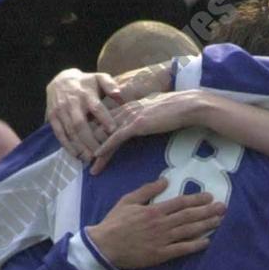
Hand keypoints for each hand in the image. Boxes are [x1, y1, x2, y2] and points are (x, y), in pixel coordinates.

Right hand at [46, 68, 121, 159]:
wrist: (60, 80)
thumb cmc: (86, 83)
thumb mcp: (98, 78)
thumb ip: (109, 84)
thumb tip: (119, 93)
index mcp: (86, 94)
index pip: (96, 107)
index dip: (104, 119)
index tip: (113, 130)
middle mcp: (72, 103)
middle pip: (80, 124)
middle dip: (90, 140)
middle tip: (99, 153)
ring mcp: (60, 111)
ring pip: (70, 131)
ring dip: (79, 147)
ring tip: (90, 159)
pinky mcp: (53, 117)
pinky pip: (59, 134)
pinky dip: (67, 146)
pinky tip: (76, 155)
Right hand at [86, 179, 225, 268]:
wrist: (104, 246)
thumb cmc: (115, 222)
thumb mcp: (128, 200)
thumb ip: (147, 190)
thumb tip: (164, 180)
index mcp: (154, 210)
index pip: (181, 203)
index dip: (197, 199)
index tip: (210, 197)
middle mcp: (161, 224)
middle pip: (189, 216)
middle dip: (208, 211)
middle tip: (223, 208)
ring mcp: (162, 240)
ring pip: (189, 231)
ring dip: (206, 225)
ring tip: (219, 221)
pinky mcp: (161, 254)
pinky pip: (182, 249)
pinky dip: (195, 245)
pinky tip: (207, 242)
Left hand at [91, 90, 206, 173]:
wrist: (187, 106)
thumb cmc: (176, 110)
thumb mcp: (155, 112)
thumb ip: (145, 116)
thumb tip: (145, 122)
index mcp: (128, 105)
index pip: (106, 120)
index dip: (95, 133)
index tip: (87, 145)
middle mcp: (125, 109)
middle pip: (101, 127)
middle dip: (89, 143)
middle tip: (81, 157)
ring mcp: (130, 116)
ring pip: (105, 134)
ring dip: (94, 149)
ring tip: (87, 164)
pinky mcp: (136, 124)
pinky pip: (116, 138)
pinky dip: (105, 147)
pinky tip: (97, 156)